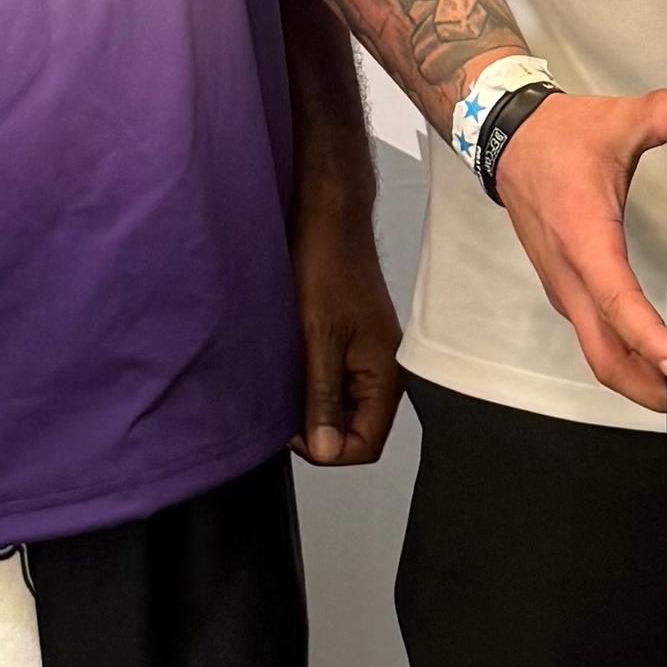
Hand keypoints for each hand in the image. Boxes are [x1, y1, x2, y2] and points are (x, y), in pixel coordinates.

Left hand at [289, 191, 401, 464]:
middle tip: (279, 404)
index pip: (366, 445)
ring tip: (280, 382)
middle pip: (353, 430)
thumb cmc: (328, 267)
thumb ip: (324, 396)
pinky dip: (308, 383)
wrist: (327, 217)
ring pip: (339, 408)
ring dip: (309, 404)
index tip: (291, 427)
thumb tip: (326, 450)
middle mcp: (383, 373)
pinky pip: (331, 383)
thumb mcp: (320, 338)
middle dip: (317, 427)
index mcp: (386, 375)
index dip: (328, 448)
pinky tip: (285, 366)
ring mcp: (366, 359)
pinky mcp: (349, 345)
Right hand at [494, 88, 666, 411]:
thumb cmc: (559, 139)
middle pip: (601, 350)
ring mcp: (564, 284)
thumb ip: (660, 115)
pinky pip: (592, 333)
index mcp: (583, 235)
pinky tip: (648, 354)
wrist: (507, 140)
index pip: (617, 298)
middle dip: (640, 384)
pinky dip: (619, 353)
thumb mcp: (615, 121)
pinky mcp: (565, 286)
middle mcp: (570, 272)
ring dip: (629, 375)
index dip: (647, 337)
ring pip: (594, 348)